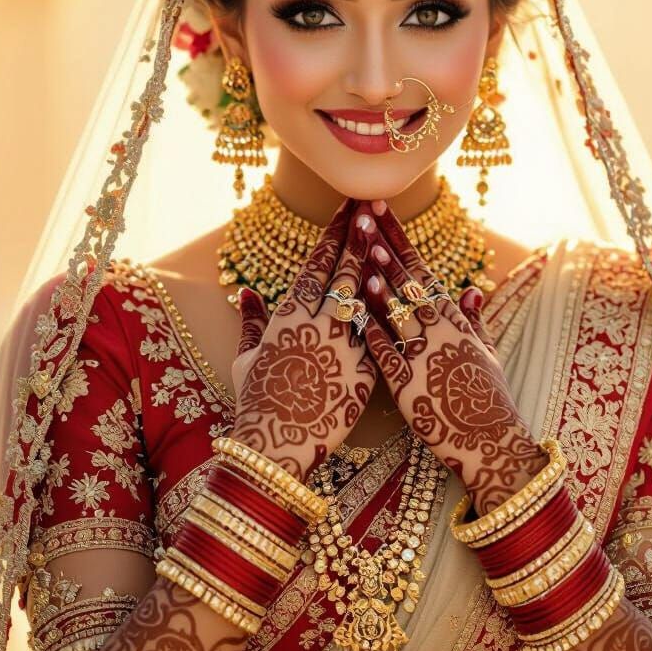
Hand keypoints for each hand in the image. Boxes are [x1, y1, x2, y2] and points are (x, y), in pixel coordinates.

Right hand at [228, 198, 376, 480]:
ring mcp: (344, 345)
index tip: (348, 208)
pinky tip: (405, 291)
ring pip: (367, 296)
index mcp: (289, 314)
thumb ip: (250, 322)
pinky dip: (390, 312)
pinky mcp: (364, 369)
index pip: (317, 263)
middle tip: (374, 206)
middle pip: (345, 269)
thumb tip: (246, 293)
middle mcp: (318, 323)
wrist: (276, 444)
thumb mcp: (247, 358)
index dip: (334, 233)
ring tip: (391, 236)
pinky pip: (381, 334)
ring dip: (379, 265)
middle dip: (360, 235)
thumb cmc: (257, 402)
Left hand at [355, 201, 547, 513]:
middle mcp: (439, 330)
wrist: (491, 441)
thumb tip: (471, 288)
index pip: (421, 269)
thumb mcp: (486, 353)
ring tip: (362, 252)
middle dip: (383, 246)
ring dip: (379, 279)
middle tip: (362, 215)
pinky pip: (386, 353)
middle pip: (406, 281)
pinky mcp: (409, 385)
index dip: (398, 239)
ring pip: (397, 311)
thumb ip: (473, 320)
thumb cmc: (488, 396)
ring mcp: (424, 355)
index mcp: (453, 318)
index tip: (381, 210)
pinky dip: (373, 330)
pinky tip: (357, 311)